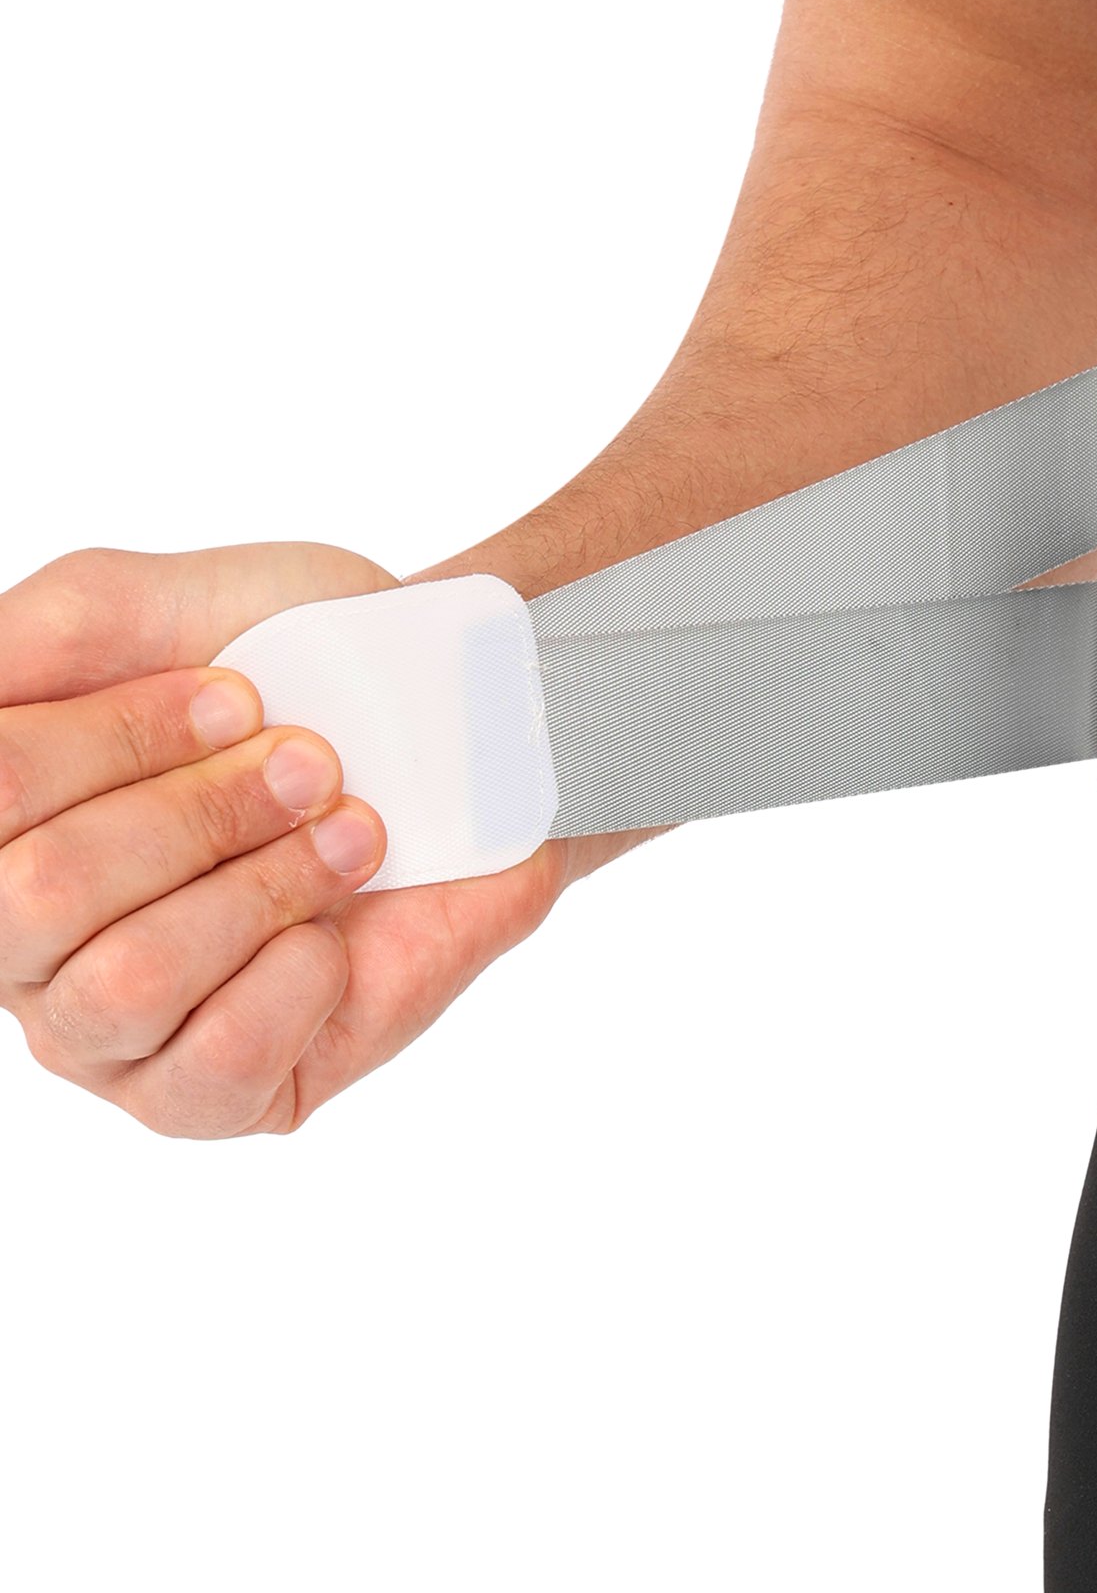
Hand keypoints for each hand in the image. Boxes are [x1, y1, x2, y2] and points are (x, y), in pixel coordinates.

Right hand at [0, 542, 574, 1136]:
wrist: (448, 731)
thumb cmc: (299, 668)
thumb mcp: (163, 604)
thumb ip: (43, 633)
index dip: (120, 736)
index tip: (243, 695)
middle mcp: (17, 937)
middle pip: (40, 892)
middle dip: (204, 813)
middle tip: (314, 767)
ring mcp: (100, 1031)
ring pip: (126, 982)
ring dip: (263, 888)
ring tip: (352, 837)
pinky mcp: (202, 1098)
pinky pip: (214, 1060)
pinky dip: (295, 977)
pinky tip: (333, 932)